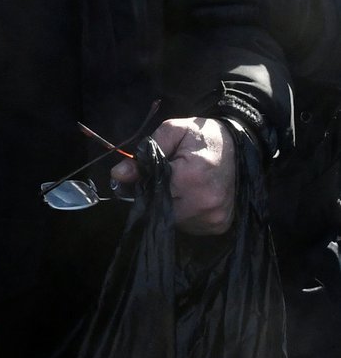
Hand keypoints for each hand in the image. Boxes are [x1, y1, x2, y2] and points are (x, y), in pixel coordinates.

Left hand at [111, 117, 235, 235]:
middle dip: (154, 196)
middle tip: (160, 180)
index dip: (142, 184)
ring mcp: (214, 218)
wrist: (240, 145)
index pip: (151, 191)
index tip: (140, 176)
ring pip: (173, 221)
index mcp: (191, 177)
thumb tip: (118, 174)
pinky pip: (189, 226)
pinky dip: (184, 214)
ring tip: (178, 186)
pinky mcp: (219, 226)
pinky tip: (189, 197)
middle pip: (160, 209)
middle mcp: (204, 203)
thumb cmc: (203, 137)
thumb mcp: (173, 131)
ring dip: (168, 207)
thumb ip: (146, 152)